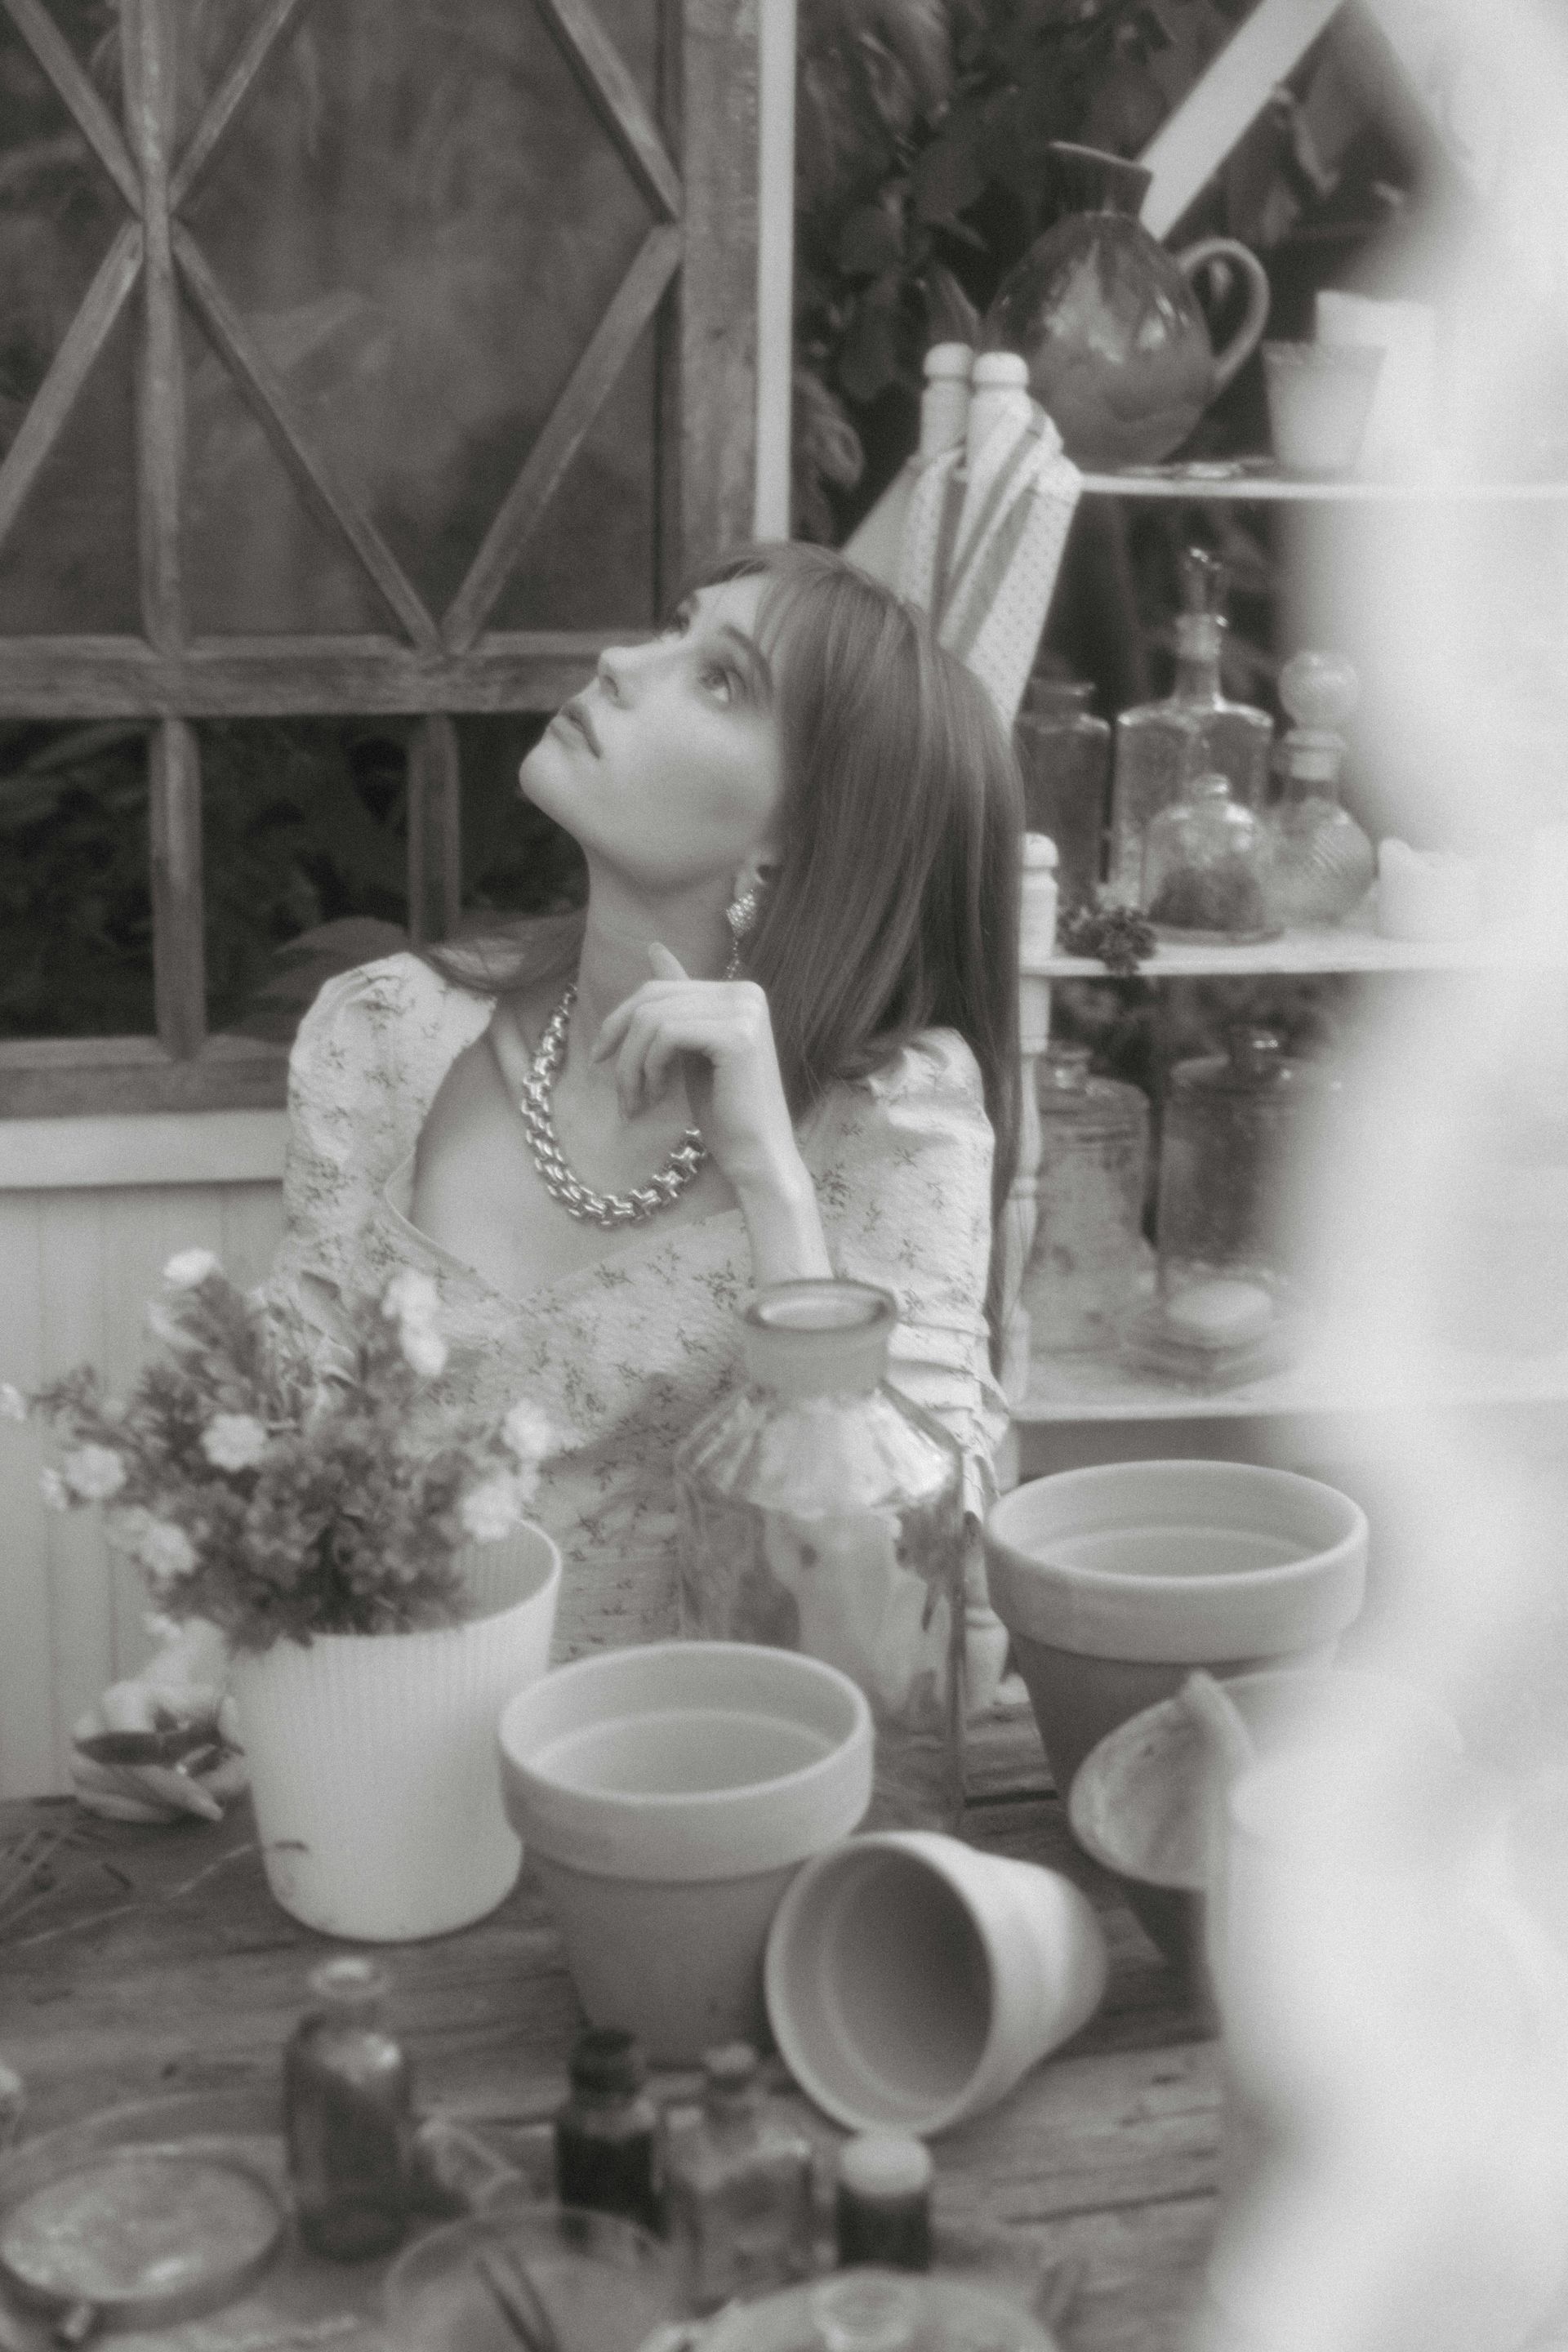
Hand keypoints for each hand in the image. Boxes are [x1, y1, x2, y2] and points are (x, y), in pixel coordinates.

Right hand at [71, 1680, 246, 1823]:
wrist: (154, 1704)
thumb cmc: (186, 1703)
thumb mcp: (212, 1700)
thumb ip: (232, 1717)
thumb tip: (242, 1744)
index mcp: (118, 1703)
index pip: (144, 1758)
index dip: (178, 1786)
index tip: (212, 1806)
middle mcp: (88, 1735)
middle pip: (144, 1785)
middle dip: (186, 1797)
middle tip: (220, 1800)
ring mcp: (80, 1766)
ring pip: (138, 1803)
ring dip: (175, 1806)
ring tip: (201, 1790)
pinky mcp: (84, 1792)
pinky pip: (127, 1816)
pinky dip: (158, 1811)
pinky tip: (175, 1795)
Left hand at [591, 944, 801, 1202]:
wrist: (757, 1157)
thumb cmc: (725, 1113)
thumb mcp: (691, 1050)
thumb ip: (678, 1004)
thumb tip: (654, 945)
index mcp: (739, 992)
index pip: (659, 988)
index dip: (620, 1021)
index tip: (600, 1058)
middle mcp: (746, 993)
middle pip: (652, 999)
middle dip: (623, 1046)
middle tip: (621, 1093)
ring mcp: (745, 1011)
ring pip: (653, 1019)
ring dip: (632, 1065)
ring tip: (638, 1102)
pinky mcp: (737, 1036)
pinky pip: (666, 1034)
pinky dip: (650, 1067)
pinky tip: (659, 1096)